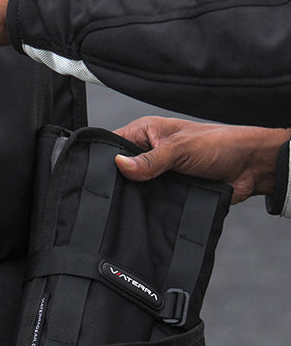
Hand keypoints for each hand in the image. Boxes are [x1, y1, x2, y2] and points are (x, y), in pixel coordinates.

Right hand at [114, 116, 289, 203]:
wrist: (251, 168)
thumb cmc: (221, 145)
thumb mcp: (180, 149)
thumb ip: (149, 160)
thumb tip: (120, 165)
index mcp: (147, 132)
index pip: (114, 143)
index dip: (105, 157)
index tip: (94, 175)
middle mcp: (149, 151)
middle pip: (122, 169)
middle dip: (118, 181)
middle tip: (110, 196)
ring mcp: (158, 172)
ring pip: (135, 187)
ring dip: (135, 196)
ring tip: (125, 206)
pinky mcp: (168, 190)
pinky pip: (150, 200)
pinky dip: (147, 206)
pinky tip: (140, 214)